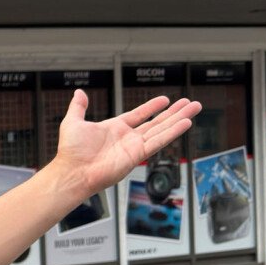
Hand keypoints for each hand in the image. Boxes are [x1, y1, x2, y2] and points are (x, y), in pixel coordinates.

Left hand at [54, 90, 201, 195]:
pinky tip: (186, 123)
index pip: (138, 115)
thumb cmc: (71, 152)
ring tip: (195, 108)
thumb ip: (79, 107)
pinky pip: (159, 141)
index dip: (151, 107)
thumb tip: (79, 93)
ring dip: (179, 119)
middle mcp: (127, 138)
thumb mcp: (73, 122)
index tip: (165, 100)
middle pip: (156, 122)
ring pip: (162, 129)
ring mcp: (134, 147)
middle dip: (174, 112)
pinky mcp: (138, 155)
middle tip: (190, 102)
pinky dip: (173, 132)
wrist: (73, 171)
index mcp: (114, 129)